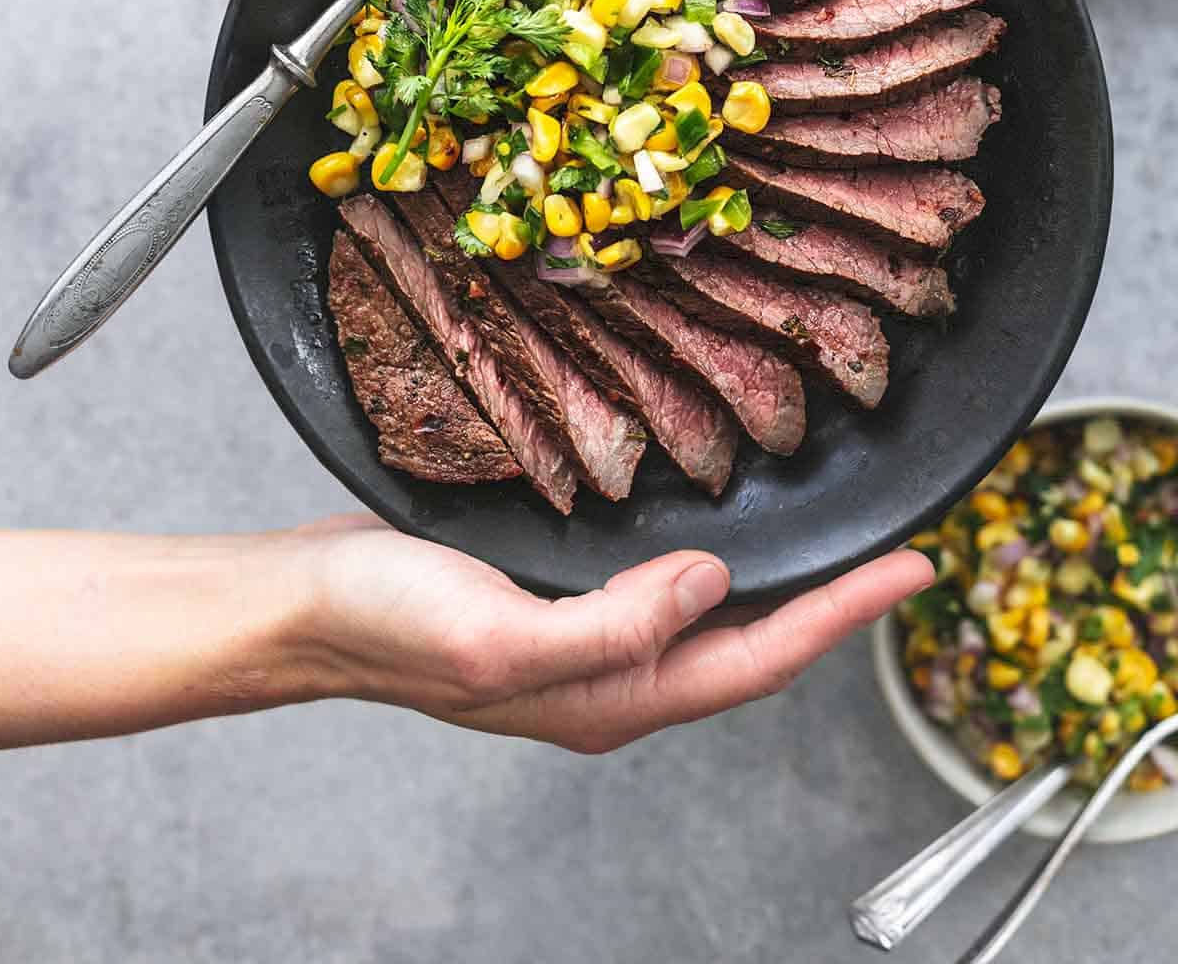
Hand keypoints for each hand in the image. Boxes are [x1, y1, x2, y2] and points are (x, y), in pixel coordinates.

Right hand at [296, 515, 932, 751]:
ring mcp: (582, 637)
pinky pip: (655, 581)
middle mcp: (608, 674)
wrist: (304, 601)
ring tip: (833, 540)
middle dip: (829, 606)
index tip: (911, 573)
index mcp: (609, 695)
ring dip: (774, 581)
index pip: (757, 659)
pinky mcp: (555, 596)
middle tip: (896, 554)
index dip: (843, 618)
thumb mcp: (500, 635)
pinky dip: (705, 553)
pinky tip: (714, 520)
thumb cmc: (386, 623)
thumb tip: (711, 586)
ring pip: (706, 614)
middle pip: (748, 645)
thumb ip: (613, 625)